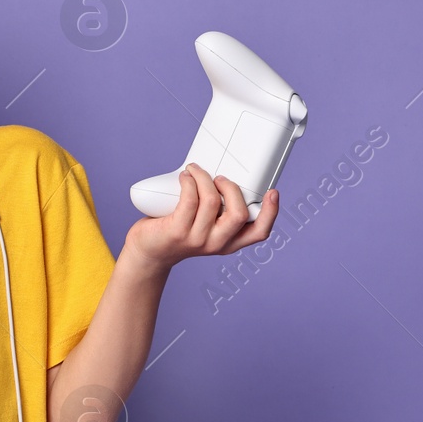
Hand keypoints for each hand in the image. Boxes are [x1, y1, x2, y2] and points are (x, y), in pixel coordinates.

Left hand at [125, 163, 279, 269]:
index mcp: (230, 241)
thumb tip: (227, 174)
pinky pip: (190, 200)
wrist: (150, 250)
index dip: (271, 212)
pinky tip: (185, 177)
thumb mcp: (207, 224)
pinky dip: (189, 181)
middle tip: (219, 178)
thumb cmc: (179, 229)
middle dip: (231, 187)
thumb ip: (221, 208)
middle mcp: (217, 243)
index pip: (259, 232)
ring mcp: (197, 239)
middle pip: (239, 214)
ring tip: (194, 171)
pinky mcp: (177, 232)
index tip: (273, 192)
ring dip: (204, 177)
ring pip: (211, 201)